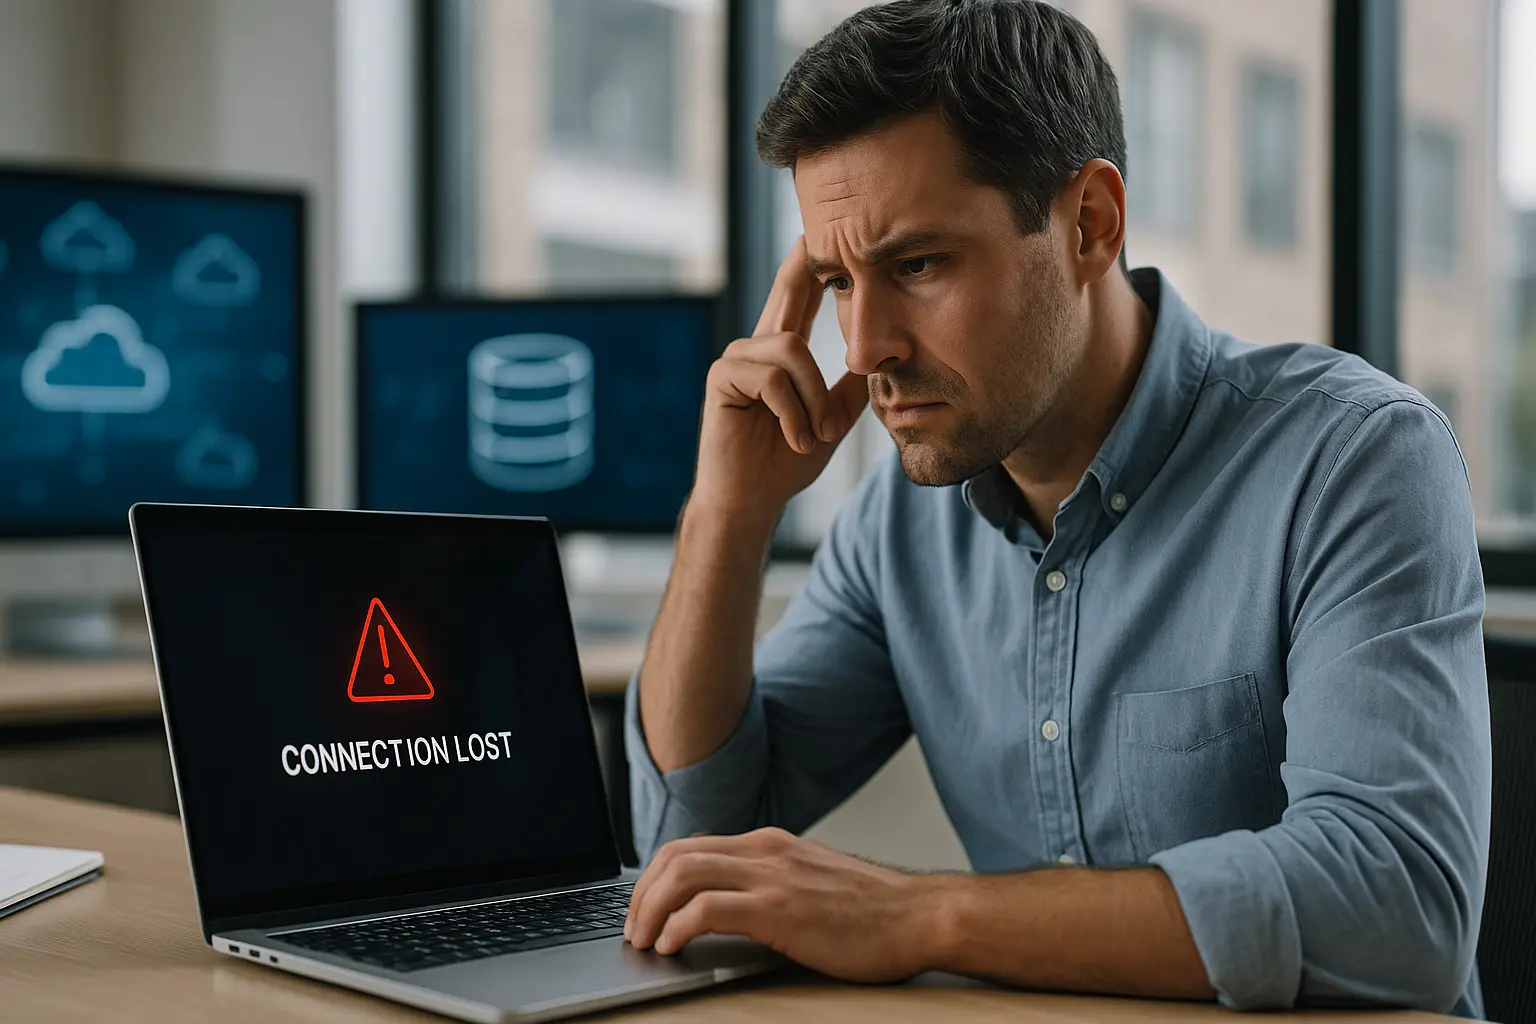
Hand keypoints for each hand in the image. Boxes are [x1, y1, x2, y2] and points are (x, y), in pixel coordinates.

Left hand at [623, 827, 938, 982]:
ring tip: (646, 942)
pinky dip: (678, 926)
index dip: (654, 879)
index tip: (644, 911)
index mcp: (770, 844)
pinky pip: (707, 908)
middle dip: (641, 895)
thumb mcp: (812, 884)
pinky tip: (674, 947)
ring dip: (650, 910)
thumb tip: (727, 912)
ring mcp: (772, 877)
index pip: (690, 847)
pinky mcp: (780, 909)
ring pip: (682, 874)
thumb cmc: (874, 912)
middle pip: (675, 856)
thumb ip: (772, 886)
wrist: (920, 916)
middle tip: (635, 931)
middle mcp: (765, 851)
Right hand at [689, 238, 868, 523]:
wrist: (752, 500)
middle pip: (786, 289)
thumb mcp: (831, 420)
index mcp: (782, 353)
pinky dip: (793, 412)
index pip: (802, 297)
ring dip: (813, 399)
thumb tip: (881, 356)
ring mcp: (736, 358)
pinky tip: (794, 439)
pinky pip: (772, 377)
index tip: (825, 230)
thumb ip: (852, 388)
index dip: (813, 264)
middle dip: (804, 260)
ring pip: (792, 350)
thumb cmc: (786, 462)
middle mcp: (756, 347)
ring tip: (813, 434)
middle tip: (819, 230)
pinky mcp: (722, 377)